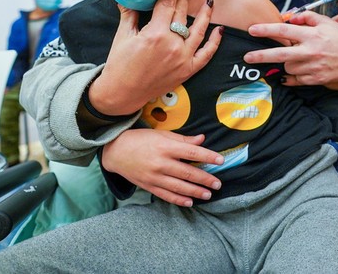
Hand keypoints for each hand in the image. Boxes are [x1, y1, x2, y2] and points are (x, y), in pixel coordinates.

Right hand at [89, 0, 221, 114]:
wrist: (122, 94)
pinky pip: (206, 54)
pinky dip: (215, 42)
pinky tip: (219, 30)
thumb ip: (129, 14)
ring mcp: (182, 58)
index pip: (168, 4)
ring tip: (209, 1)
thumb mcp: (123, 36)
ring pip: (199, 31)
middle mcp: (172, 45)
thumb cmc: (119, 64)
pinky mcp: (188, 70)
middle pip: (182, 14)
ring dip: (205, 14)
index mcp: (155, 34)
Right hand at [101, 128, 223, 206]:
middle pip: (188, 173)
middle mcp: (161, 163)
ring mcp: (154, 176)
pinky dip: (178, 199)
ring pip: (179, 187)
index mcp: (166, 147)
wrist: (116, 151)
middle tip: (218, 184)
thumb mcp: (162, 134)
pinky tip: (190, 202)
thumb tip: (202, 139)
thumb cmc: (141, 139)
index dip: (208, 157)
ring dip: (195, 192)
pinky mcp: (148, 186)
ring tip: (208, 195)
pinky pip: (166, 195)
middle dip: (205, 179)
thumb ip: (183, 139)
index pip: (192, 153)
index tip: (221, 161)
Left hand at [245, 12, 337, 85]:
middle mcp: (311, 51)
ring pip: (287, 67)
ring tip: (296, 57)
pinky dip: (291, 76)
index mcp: (312, 35)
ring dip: (286, 63)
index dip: (266, 30)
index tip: (252, 30)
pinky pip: (295, 80)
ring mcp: (313, 67)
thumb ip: (307, 18)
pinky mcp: (315, 79)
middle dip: (260, 56)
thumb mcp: (327, 22)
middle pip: (280, 54)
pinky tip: (293, 71)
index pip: (284, 31)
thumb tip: (289, 19)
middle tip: (247, 57)